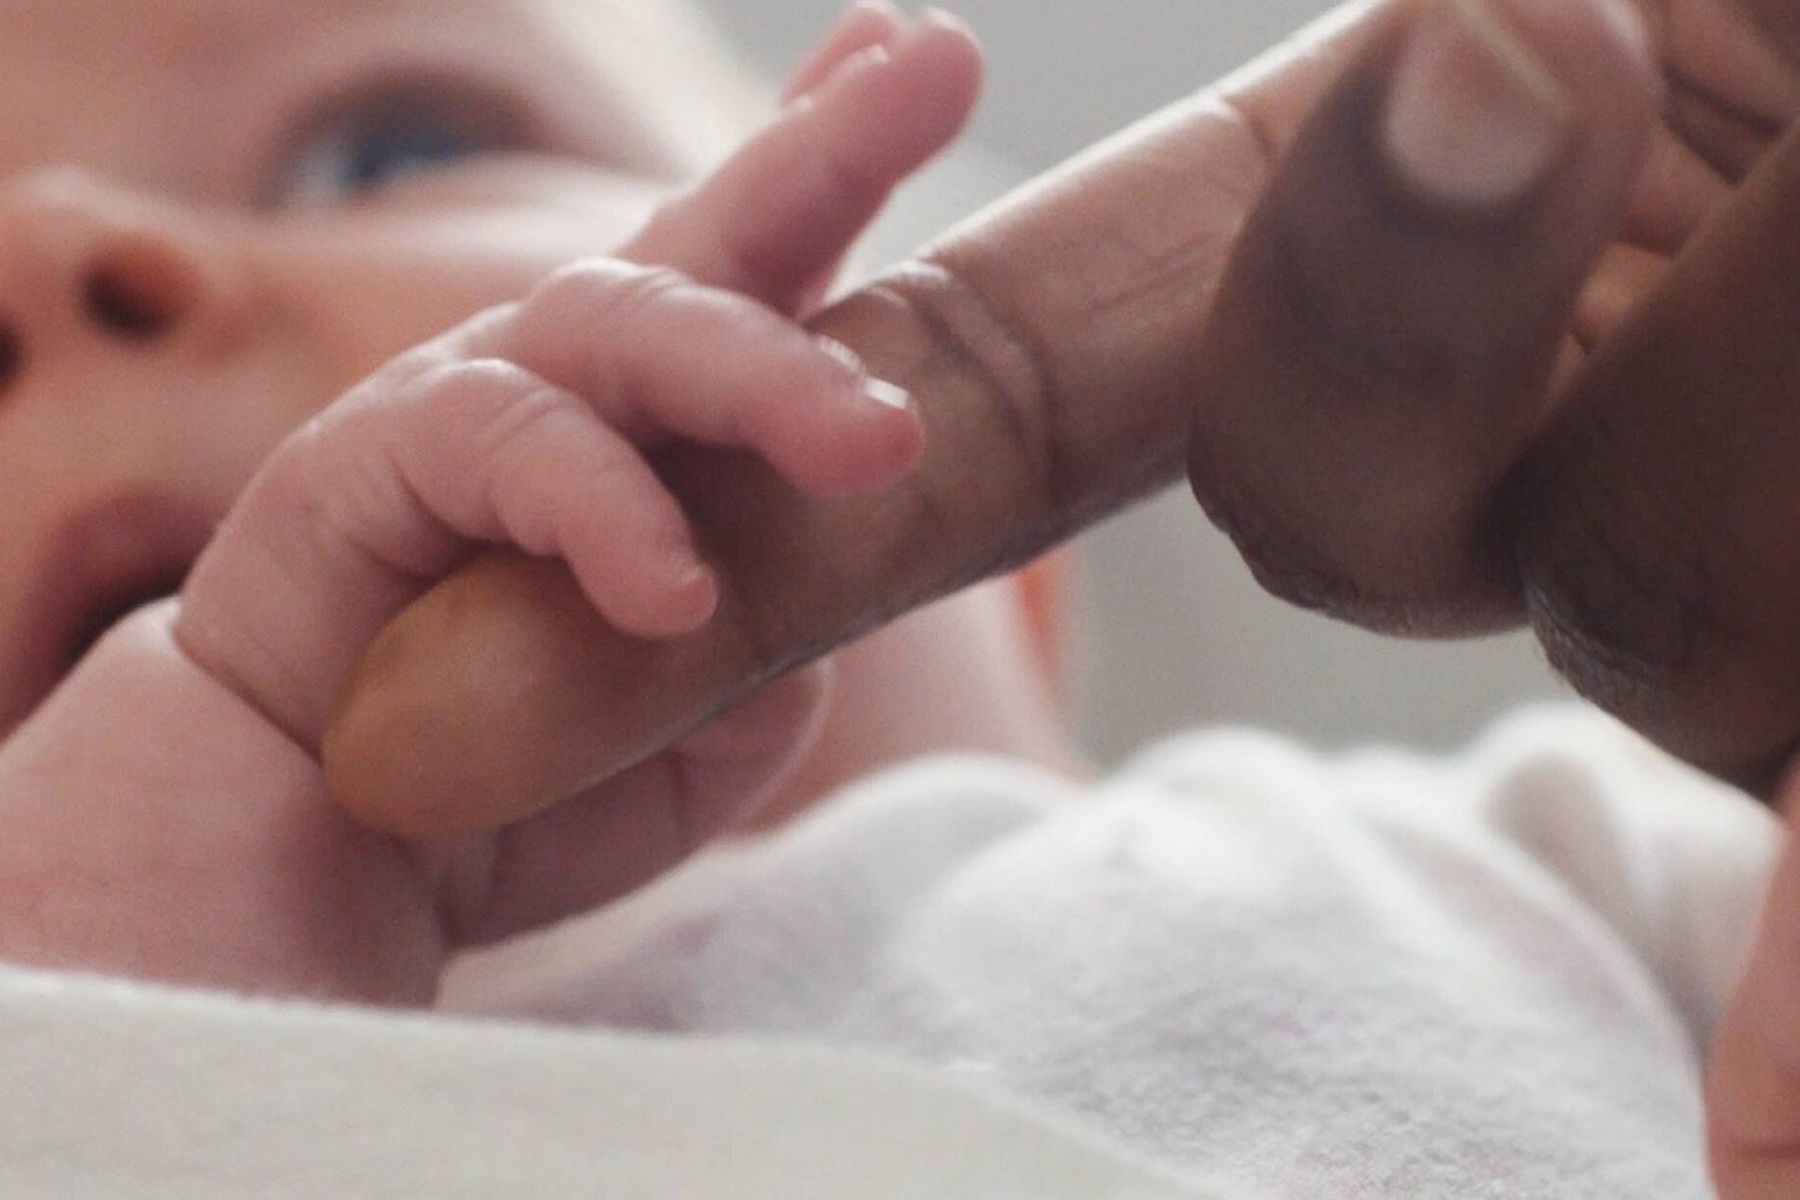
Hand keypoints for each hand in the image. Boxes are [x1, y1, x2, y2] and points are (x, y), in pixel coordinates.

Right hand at [0, 4, 980, 1001]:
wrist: (322, 856)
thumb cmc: (517, 780)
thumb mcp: (695, 730)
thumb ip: (778, 642)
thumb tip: (839, 576)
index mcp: (664, 423)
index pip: (759, 271)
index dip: (830, 156)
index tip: (921, 54)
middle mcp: (575, 384)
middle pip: (711, 239)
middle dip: (822, 149)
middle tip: (938, 64)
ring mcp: (472, 404)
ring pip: (625, 323)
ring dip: (763, 374)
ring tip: (881, 444)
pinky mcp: (365, 462)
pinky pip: (508, 452)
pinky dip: (601, 516)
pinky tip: (672, 593)